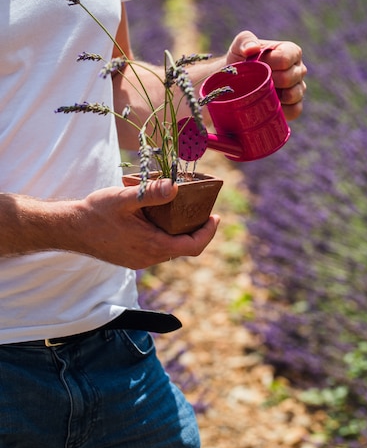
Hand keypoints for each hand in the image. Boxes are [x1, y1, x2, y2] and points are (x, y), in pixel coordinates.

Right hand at [76, 178, 219, 268]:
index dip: (208, 233)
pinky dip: (165, 235)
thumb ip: (150, 193)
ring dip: (179, 232)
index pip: (193, 246)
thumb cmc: (96, 212)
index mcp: (152, 245)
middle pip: (183, 247)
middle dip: (195, 229)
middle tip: (201, 209)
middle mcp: (149, 258)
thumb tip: (175, 186)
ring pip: (170, 248)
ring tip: (181, 210)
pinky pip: (156, 248)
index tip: (215, 217)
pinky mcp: (132, 259)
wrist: (70, 229)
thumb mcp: (124, 198)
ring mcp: (140, 260)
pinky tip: (158, 218)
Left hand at [226, 30, 306, 120]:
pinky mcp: (294, 106)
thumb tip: (252, 49)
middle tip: (255, 81)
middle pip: (290, 77)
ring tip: (261, 93)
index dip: (269, 63)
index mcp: (291, 52)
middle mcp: (298, 70)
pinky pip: (294, 110)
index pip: (286, 58)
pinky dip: (282, 110)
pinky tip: (268, 107)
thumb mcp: (239, 46)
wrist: (234, 82)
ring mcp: (298, 89)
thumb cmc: (240, 61)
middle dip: (269, 80)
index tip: (255, 65)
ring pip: (295, 95)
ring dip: (276, 96)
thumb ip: (245, 41)